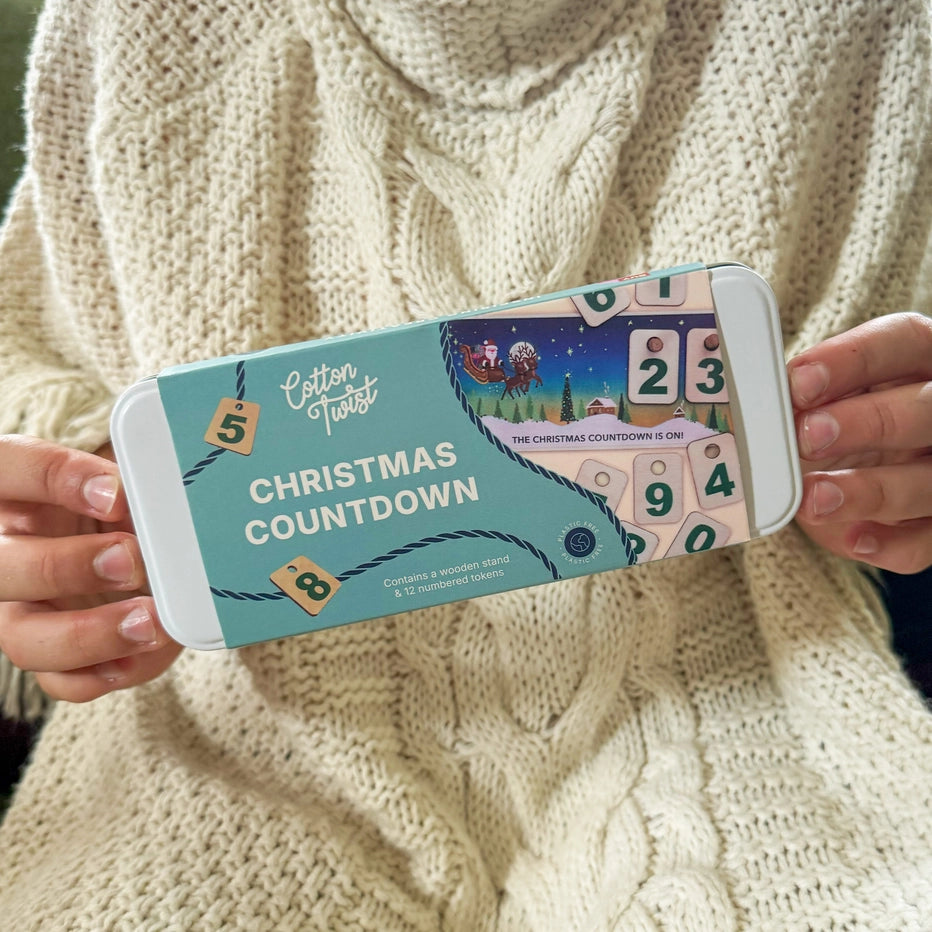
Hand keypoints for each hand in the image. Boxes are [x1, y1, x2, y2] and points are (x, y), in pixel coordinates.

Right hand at [0, 435, 181, 701]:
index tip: (116, 494)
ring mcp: (20, 610)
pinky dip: (104, 672)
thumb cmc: (118, 500)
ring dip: (89, 635)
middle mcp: (4, 552)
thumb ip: (134, 483)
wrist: (123, 536)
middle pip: (4, 568)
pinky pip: (60, 681)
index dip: (56, 479)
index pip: (9, 470)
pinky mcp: (51, 651)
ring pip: (23, 638)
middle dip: (68, 567)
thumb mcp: (121, 480)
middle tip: (132, 560)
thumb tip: (172, 495)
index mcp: (13, 490)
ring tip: (151, 623)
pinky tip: (146, 652)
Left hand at [788, 312, 931, 573]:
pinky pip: (929, 539)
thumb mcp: (831, 398)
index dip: (853, 359)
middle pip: (927, 410)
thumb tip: (757, 410)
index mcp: (922, 361)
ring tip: (814, 499)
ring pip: (930, 481)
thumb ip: (808, 397)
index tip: (798, 382)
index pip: (903, 342)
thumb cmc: (842, 421)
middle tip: (807, 437)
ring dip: (871, 490)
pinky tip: (854, 541)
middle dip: (868, 422)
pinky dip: (893, 543)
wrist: (870, 473)